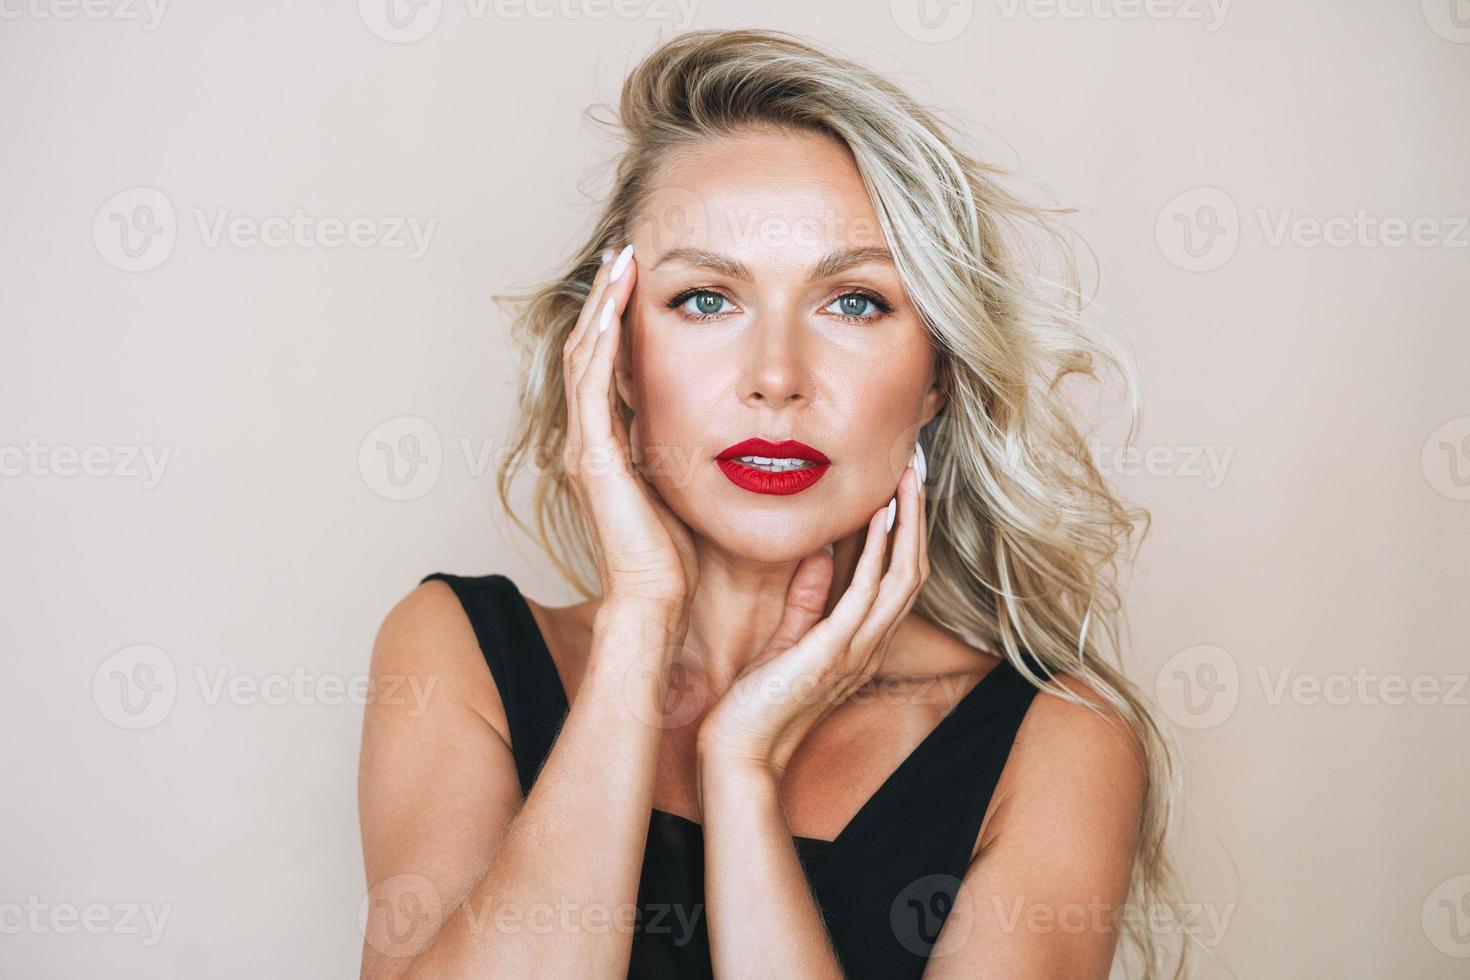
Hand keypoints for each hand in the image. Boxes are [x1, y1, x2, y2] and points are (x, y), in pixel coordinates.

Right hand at [562, 244, 697, 609]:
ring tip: (620, 261)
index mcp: (608, 444)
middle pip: (588, 349)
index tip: (639, 276)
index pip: (607, 364)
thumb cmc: (676, 555)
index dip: (618, 317)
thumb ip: (687, 447)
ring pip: (584, 356)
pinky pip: (592, 386)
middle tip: (624, 251)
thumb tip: (725, 418)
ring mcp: (585, 446)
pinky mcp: (593, 457)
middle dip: (606, 297)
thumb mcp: (684, 482)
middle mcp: (588, 439)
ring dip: (602, 305)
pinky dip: (601, 342)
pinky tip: (615, 308)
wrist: (656, 599)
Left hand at [695, 457, 928, 777]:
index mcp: (862, 642)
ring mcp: (857, 650)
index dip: (908, 534)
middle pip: (914, 573)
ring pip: (903, 578)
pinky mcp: (833, 653)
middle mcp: (870, 646)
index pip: (900, 580)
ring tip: (907, 482)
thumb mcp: (789, 640)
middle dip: (917, 519)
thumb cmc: (759, 701)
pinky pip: (866, 594)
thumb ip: (810, 600)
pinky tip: (879, 520)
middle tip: (916, 472)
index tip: (903, 491)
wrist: (741, 751)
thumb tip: (823, 554)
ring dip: (907, 525)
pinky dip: (877, 553)